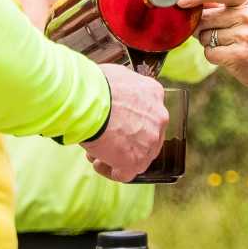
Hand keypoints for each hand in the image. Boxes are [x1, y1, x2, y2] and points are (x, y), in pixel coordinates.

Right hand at [80, 64, 167, 181]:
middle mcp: (159, 117)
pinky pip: (126, 173)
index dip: (129, 121)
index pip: (147, 112)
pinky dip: (111, 171)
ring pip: (138, 155)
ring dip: (117, 156)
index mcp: (154, 93)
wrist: (88, 102)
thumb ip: (122, 87)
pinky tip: (98, 164)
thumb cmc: (94, 85)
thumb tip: (113, 92)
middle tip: (105, 140)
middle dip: (124, 140)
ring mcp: (150, 141)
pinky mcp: (137, 161)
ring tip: (96, 153)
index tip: (115, 123)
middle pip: (145, 135)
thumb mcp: (116, 75)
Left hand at [179, 0, 247, 94]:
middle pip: (206, 17)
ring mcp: (246, 35)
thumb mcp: (242, 12)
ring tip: (228, 44)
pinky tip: (228, 55)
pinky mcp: (240, 55)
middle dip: (203, 26)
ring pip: (205, 36)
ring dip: (208, 42)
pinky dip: (212, 55)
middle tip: (220, 31)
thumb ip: (216, 3)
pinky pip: (209, 52)